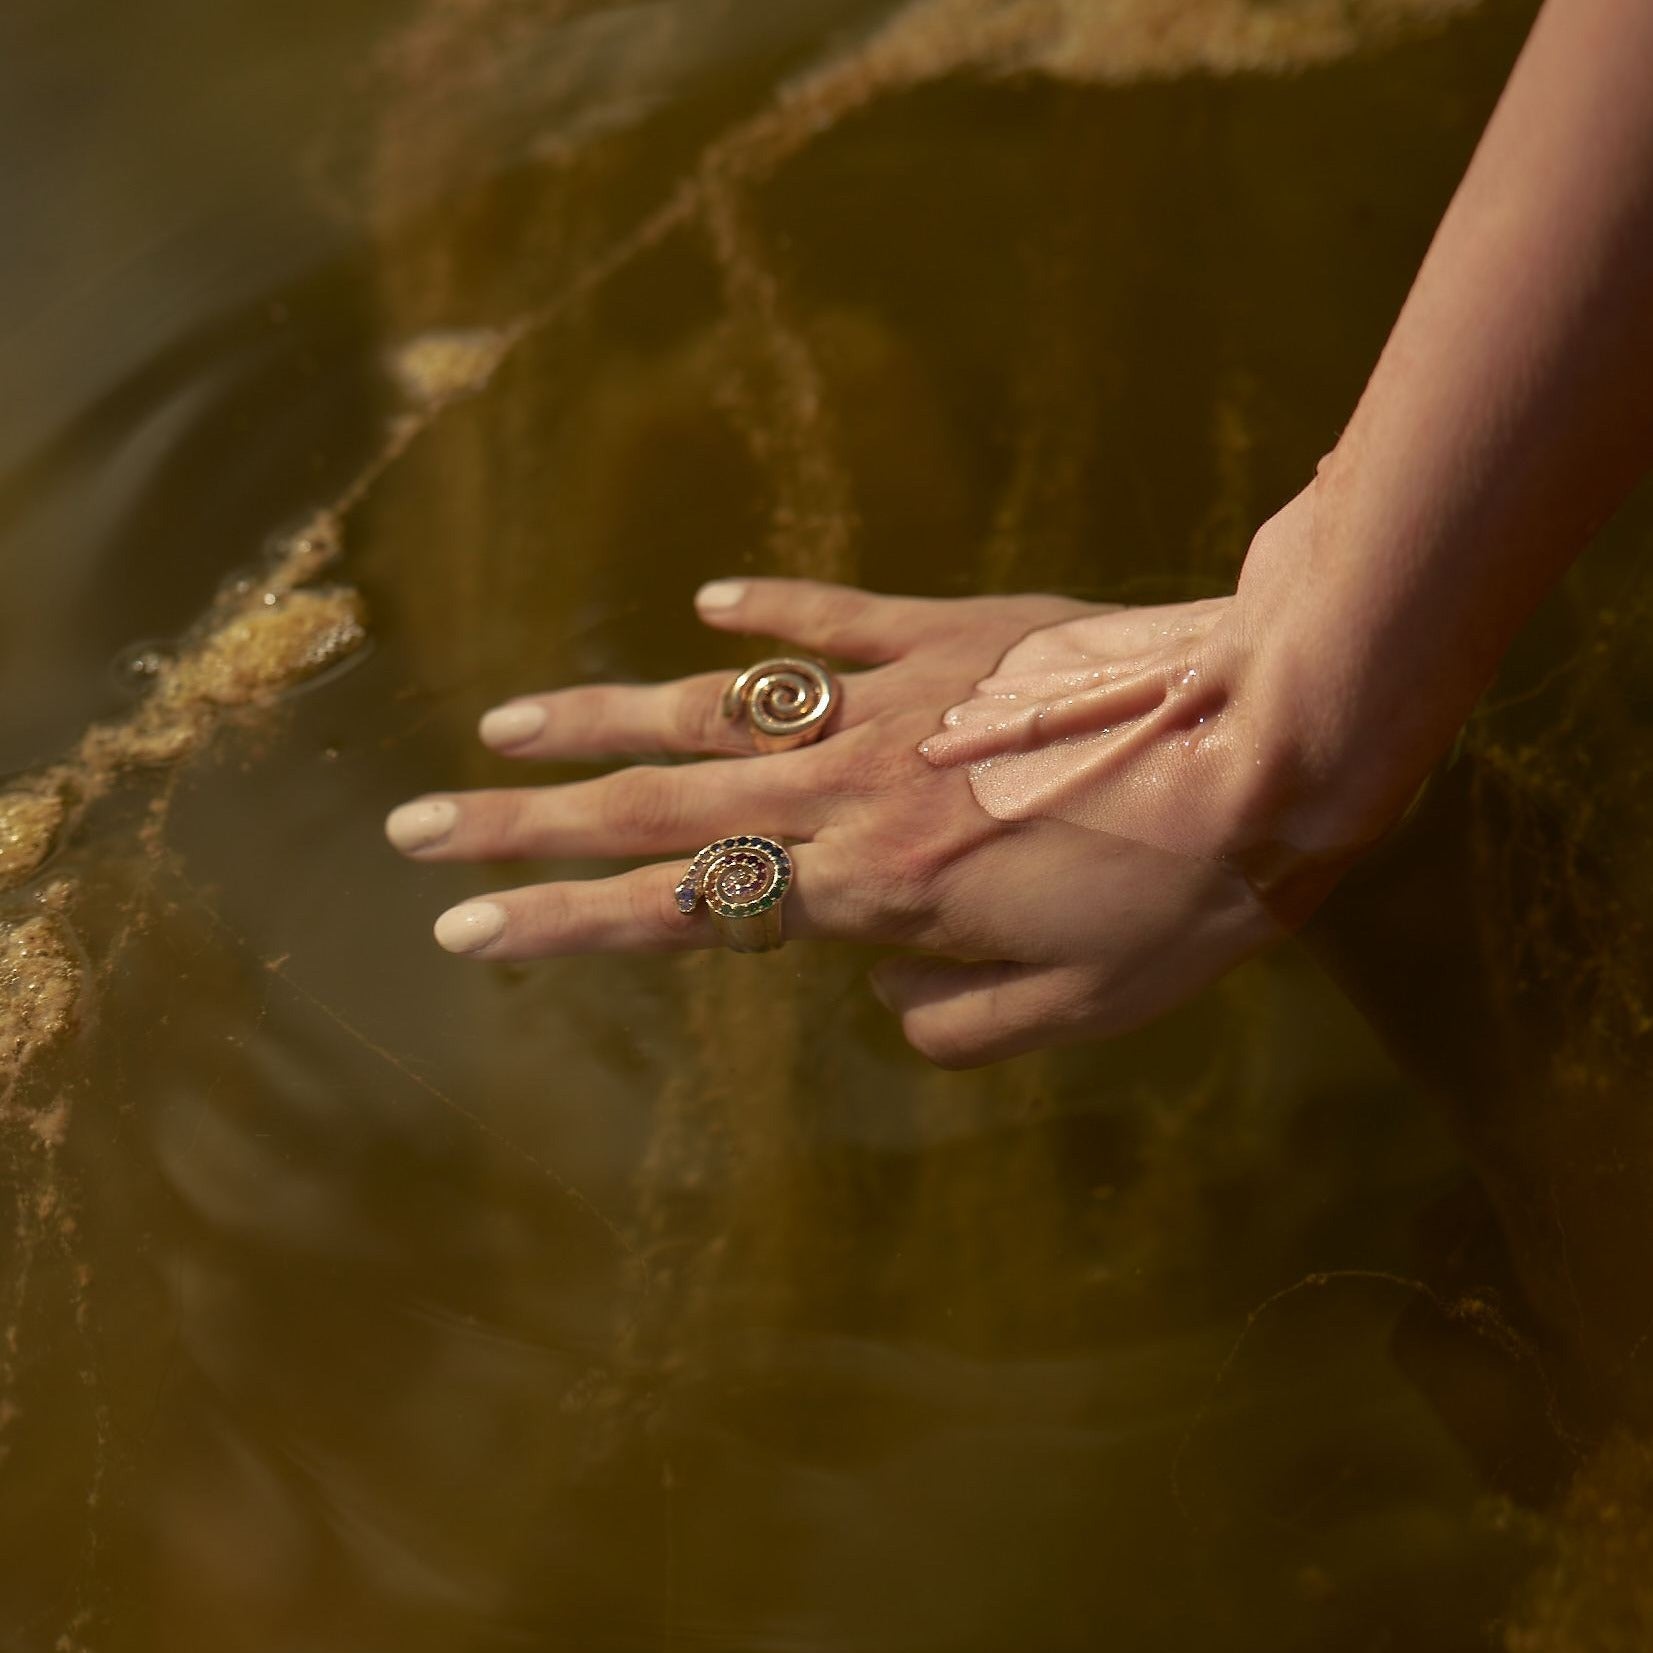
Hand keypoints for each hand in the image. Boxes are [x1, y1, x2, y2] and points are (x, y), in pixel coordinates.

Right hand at [385, 578, 1312, 1065]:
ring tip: (502, 720)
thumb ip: (966, 1025)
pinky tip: (707, 606)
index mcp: (873, 888)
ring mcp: (889, 700)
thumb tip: (887, 1007)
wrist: (1271, 737)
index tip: (467, 931)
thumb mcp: (1085, 1010)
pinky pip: (833, 624)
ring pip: (711, 706)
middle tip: (415, 823)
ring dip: (599, 714)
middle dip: (521, 823)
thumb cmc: (1187, 891)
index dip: (563, 926)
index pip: (684, 911)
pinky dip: (767, 618)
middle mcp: (850, 790)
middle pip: (653, 803)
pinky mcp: (945, 632)